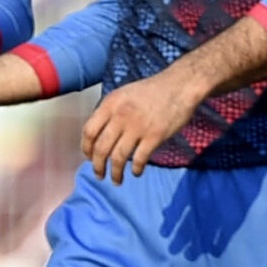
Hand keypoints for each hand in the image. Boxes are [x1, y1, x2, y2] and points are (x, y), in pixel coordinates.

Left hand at [80, 67, 205, 183]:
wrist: (180, 85)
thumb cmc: (154, 89)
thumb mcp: (124, 94)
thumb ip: (111, 111)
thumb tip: (101, 133)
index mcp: (111, 104)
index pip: (89, 131)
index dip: (86, 148)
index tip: (89, 157)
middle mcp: (120, 116)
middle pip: (101, 148)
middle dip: (97, 166)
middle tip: (99, 174)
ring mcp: (137, 127)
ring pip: (118, 157)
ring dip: (115, 173)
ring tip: (116, 180)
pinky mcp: (154, 136)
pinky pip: (139, 159)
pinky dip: (136, 169)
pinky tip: (136, 172)